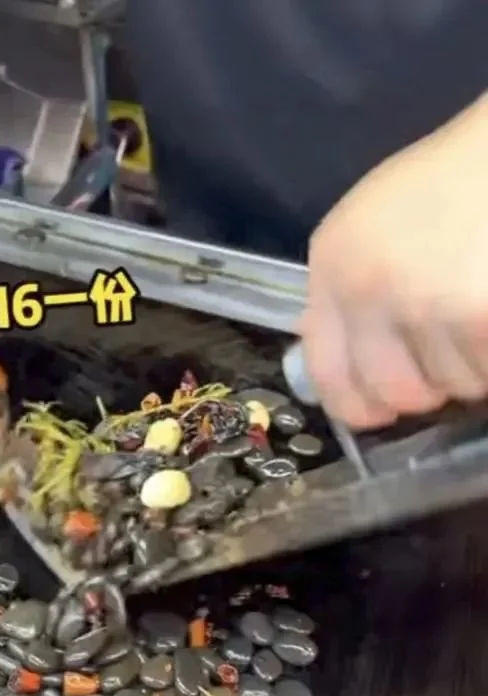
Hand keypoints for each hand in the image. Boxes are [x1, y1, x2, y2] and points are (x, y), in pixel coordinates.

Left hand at [299, 93, 487, 428]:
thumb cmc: (454, 181)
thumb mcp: (374, 228)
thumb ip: (353, 297)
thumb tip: (353, 376)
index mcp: (333, 265)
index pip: (328, 374)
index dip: (359, 404)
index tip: (382, 408)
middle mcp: (368, 287)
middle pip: (395, 394)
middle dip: (430, 386)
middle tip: (453, 346)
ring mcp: (426, 303)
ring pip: (453, 386)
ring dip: (475, 365)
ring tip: (479, 307)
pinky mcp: (478, 314)